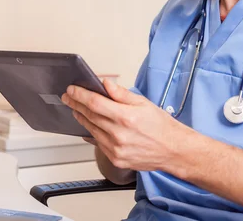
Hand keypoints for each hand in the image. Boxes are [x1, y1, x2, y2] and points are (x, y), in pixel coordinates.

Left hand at [61, 79, 188, 171]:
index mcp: (126, 117)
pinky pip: (98, 143)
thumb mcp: (144, 103)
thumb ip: (121, 94)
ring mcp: (116, 149)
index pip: (95, 103)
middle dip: (76, 104)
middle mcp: (119, 134)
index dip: (80, 95)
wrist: (173, 150)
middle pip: (90, 116)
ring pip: (91, 130)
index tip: (72, 90)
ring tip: (77, 109)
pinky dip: (92, 132)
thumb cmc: (162, 126)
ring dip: (82, 118)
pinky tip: (90, 125)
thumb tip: (105, 84)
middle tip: (69, 97)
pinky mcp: (116, 159)